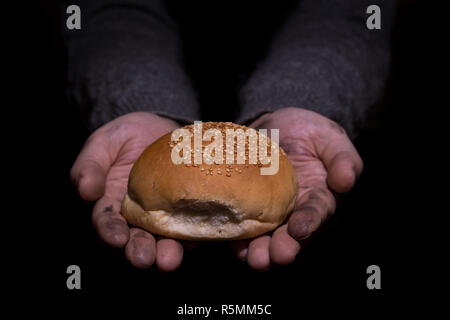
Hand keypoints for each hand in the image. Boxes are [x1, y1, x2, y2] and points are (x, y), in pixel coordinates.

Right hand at [71, 112, 184, 270]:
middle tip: (144, 258)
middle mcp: (138, 218)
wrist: (163, 126)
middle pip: (136, 240)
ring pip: (165, 241)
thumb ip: (90, 165)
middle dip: (139, 251)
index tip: (116, 236)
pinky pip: (193, 229)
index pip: (107, 223)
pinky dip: (195, 237)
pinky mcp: (190, 212)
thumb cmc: (126, 136)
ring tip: (169, 260)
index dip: (110, 231)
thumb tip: (85, 191)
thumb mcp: (103, 143)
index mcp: (112, 205)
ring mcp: (166, 217)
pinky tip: (196, 240)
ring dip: (166, 253)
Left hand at [231, 107, 362, 270]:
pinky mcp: (242, 207)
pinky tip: (229, 243)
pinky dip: (233, 237)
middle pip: (289, 236)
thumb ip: (342, 158)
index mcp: (316, 199)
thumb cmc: (309, 133)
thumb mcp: (330, 138)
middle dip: (283, 248)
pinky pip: (238, 226)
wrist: (274, 124)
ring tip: (254, 258)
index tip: (300, 228)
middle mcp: (292, 212)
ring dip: (258, 250)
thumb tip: (346, 181)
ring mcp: (266, 213)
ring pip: (264, 238)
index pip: (315, 213)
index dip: (309, 222)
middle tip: (276, 256)